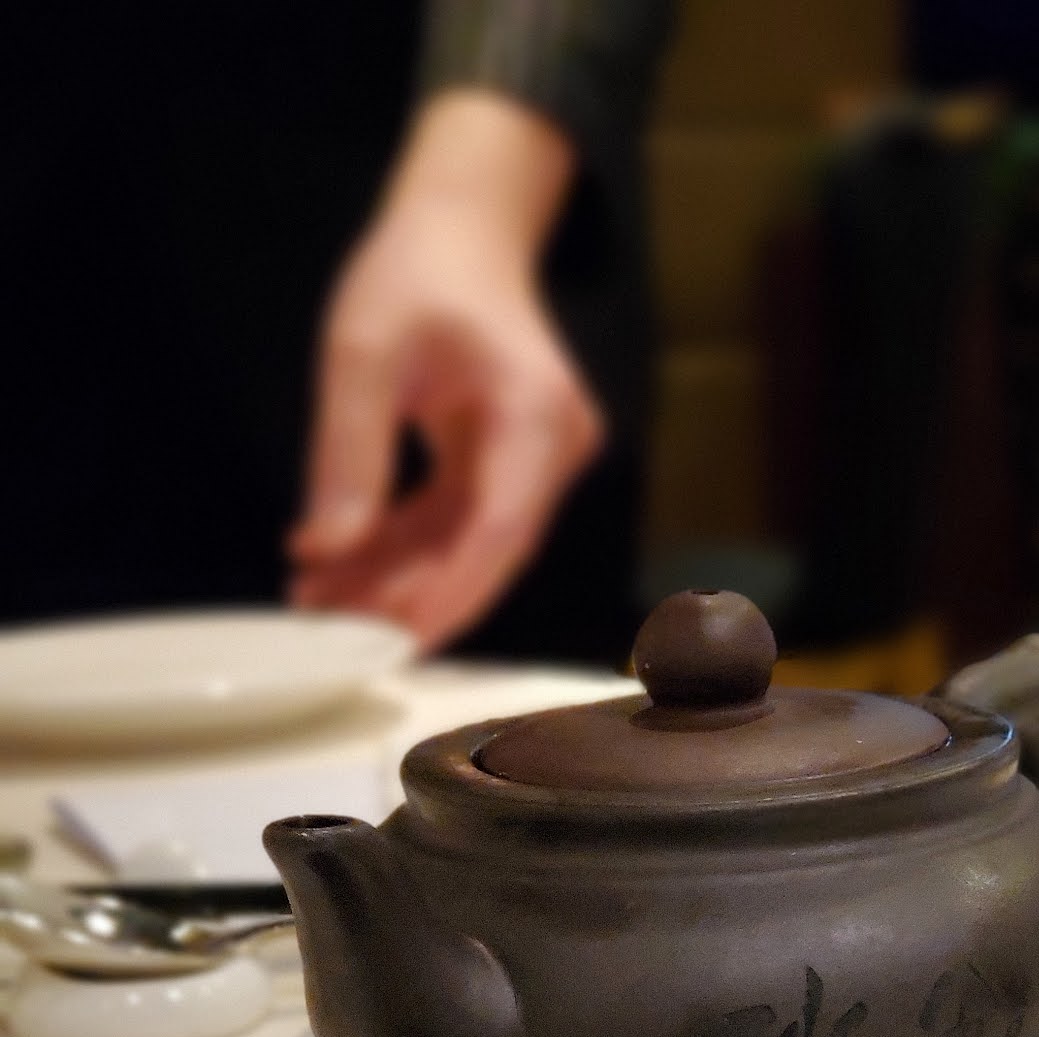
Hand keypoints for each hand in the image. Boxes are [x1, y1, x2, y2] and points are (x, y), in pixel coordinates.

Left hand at [288, 92, 604, 649]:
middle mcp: (553, 450)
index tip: (392, 633)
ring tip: (315, 601)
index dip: (449, 592)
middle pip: (486, 552)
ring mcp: (536, 465)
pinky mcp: (509, 472)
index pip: (501, 530)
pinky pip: (456, 526)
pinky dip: (401, 549)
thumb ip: (348, 452)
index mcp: (537, 413)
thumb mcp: (362, 348)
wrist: (461, 231)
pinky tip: (337, 565)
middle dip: (409, 597)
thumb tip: (326, 549)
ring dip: (395, 579)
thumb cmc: (418, 269)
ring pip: (467, 548)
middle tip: (329, 625)